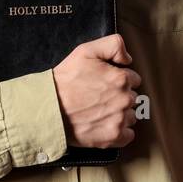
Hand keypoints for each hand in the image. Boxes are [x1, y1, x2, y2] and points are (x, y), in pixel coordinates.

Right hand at [51, 33, 140, 148]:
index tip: (105, 83)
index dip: (119, 79)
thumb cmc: (65, 79)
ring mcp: (119, 119)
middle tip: (100, 97)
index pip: (133, 79)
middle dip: (120, 96)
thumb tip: (128, 59)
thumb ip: (113, 45)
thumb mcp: (86, 51)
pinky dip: (121, 132)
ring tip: (100, 111)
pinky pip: (129, 135)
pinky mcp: (113, 136)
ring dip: (121, 114)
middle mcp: (124, 99)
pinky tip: (106, 125)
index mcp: (121, 78)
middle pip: (133, 97)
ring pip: (131, 115)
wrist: (49, 108)